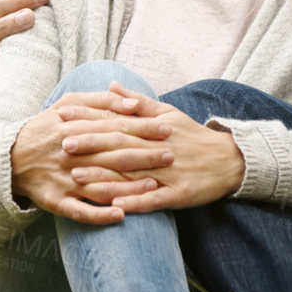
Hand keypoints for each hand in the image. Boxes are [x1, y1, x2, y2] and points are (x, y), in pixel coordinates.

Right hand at [10, 87, 171, 223]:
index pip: (115, 127)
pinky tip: (121, 215)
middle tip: (171, 155)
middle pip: (112, 154)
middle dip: (144, 155)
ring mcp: (63, 180)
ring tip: (155, 186)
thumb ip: (101, 101)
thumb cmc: (46, 127)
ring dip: (128, 187)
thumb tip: (131, 102)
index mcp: (74, 127)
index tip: (167, 129)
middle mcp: (70, 154)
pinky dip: (100, 214)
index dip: (143, 128)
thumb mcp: (68, 104)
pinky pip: (80, 211)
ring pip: (100, 184)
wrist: (9, 157)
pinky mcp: (56, 201)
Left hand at [61, 96, 244, 212]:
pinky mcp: (179, 194)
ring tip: (77, 176)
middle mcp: (157, 149)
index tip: (62, 115)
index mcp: (152, 129)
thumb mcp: (168, 113)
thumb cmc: (192, 136)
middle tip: (61, 145)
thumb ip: (138, 102)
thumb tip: (111, 85)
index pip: (114, 121)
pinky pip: (155, 200)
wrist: (229, 160)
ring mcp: (168, 173)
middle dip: (90, 144)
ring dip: (103, 176)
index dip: (87, 118)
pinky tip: (115, 206)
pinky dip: (135, 202)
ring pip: (132, 174)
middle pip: (119, 145)